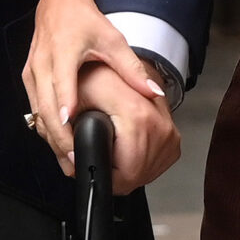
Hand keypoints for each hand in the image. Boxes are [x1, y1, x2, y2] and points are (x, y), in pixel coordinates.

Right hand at [23, 0, 180, 189]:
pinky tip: (60, 143)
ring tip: (68, 159)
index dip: (65, 111)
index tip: (72, 131)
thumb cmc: (83, 19)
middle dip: (58, 136)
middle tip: (74, 159)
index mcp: (63, 52)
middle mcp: (43, 64)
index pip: (61, 86)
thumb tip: (154, 92)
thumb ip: (132, 69)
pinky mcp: (29, 77)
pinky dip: (46, 126)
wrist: (58, 0)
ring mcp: (32, 72)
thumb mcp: (112, 40)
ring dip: (51, 136)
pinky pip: (34, 108)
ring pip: (37, 111)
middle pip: (45, 107)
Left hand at [69, 55, 181, 191]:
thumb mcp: (74, 100)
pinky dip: (139, 165)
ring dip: (126, 172)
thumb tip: (70, 164)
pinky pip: (155, 166)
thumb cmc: (97, 78)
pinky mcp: (173, 139)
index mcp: (137, 117)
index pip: (127, 174)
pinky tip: (125, 151)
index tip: (91, 168)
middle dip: (112, 176)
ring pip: (146, 174)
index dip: (105, 178)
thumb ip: (65, 133)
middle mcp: (159, 126)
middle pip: (136, 177)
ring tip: (110, 152)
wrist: (118, 62)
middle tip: (96, 160)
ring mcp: (169, 133)